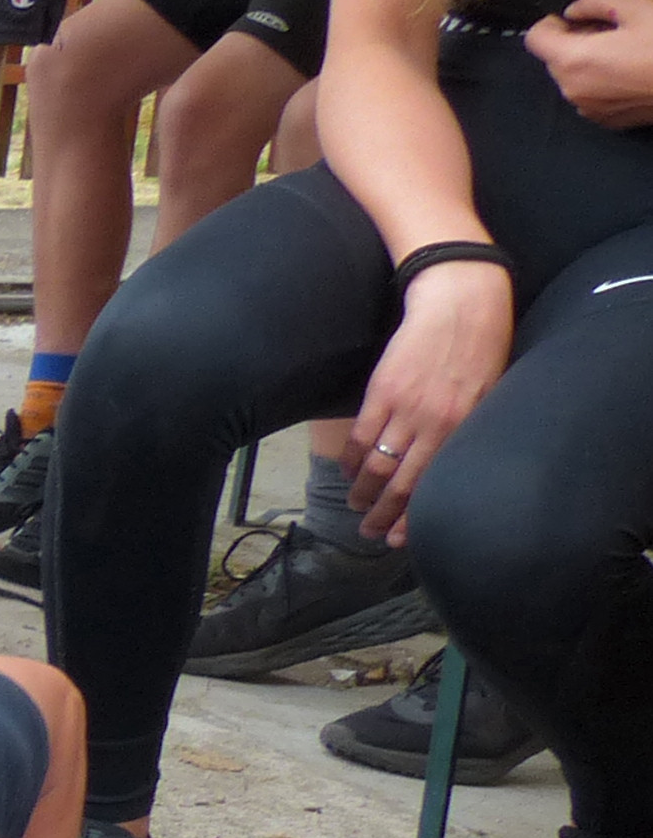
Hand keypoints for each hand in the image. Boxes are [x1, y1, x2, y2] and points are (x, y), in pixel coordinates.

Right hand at [344, 260, 510, 542]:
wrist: (460, 299)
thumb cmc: (481, 343)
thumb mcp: (488, 391)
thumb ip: (467, 427)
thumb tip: (447, 463)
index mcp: (464, 427)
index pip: (433, 485)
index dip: (412, 517)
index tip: (398, 538)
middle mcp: (435, 424)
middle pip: (401, 484)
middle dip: (382, 514)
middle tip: (369, 531)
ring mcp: (406, 409)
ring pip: (377, 466)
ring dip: (362, 492)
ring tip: (355, 504)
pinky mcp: (382, 391)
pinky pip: (360, 437)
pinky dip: (351, 460)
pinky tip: (348, 471)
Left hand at [525, 0, 652, 128]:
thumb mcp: (637, 5)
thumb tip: (574, 10)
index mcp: (572, 61)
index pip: (535, 38)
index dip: (552, 22)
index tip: (577, 18)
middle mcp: (572, 90)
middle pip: (554, 58)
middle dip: (574, 40)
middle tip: (612, 28)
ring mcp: (590, 110)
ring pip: (573, 77)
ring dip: (588, 60)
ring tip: (626, 48)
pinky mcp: (609, 121)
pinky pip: (591, 94)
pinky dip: (602, 80)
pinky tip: (632, 69)